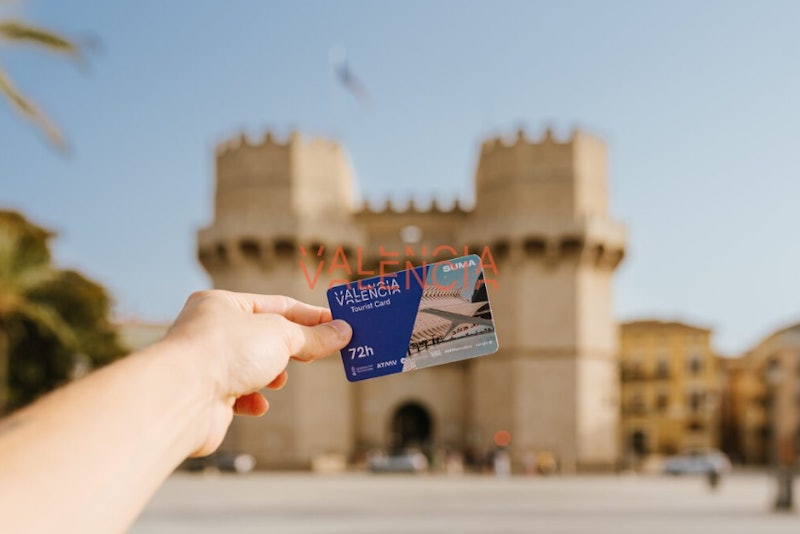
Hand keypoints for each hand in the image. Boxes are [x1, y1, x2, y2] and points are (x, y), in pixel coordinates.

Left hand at [162, 290, 351, 455]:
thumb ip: (313, 336)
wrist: (183, 397)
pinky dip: (254, 399)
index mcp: (222, 304)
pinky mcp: (207, 398)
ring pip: (252, 366)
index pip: (276, 305)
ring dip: (271, 374)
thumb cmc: (226, 351)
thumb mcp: (281, 335)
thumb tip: (343, 332)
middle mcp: (210, 331)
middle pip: (264, 337)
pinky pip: (239, 395)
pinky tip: (258, 403)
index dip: (310, 316)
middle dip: (292, 348)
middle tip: (322, 353)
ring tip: (278, 378)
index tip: (338, 325)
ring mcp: (207, 364)